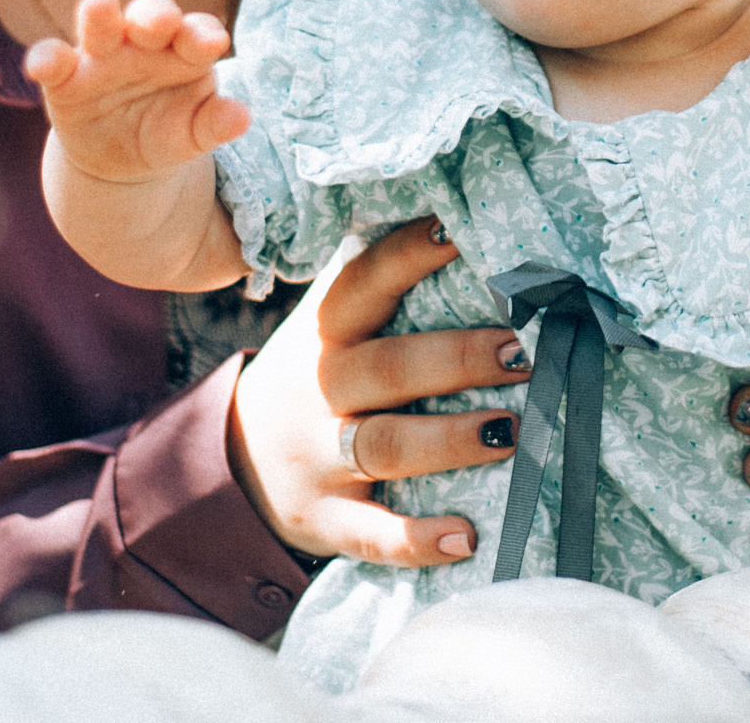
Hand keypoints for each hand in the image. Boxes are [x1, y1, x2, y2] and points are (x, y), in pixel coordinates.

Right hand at [24, 0, 249, 181]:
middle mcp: (143, 42)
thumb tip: (243, 117)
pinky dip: (45, 58)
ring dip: (100, 14)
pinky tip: (44, 65)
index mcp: (184, 50)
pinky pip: (51, 59)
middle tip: (161, 22)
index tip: (214, 45)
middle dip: (154, 14)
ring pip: (100, 24)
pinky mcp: (64, 77)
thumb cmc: (166, 132)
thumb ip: (214, 124)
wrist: (121, 159)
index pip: (197, 32)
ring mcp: (101, 55)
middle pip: (149, 15)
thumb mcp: (192, 135)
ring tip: (100, 7)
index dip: (203, 34)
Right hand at [229, 218, 533, 566]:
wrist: (228, 463)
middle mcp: (321, 389)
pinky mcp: (326, 519)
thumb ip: (377, 281)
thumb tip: (456, 211)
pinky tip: (468, 536)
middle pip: (390, 368)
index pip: (366, 280)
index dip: (411, 254)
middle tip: (521, 350)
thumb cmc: (314, 377)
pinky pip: (373, 533)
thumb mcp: (328, 326)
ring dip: (451, 439)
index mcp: (328, 330)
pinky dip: (418, 539)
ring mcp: (320, 457)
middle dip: (457, 358)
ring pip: (387, 445)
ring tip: (511, 432)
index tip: (460, 231)